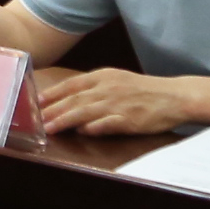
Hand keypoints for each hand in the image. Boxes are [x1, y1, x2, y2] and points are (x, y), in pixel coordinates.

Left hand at [31, 66, 195, 136]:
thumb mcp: (116, 81)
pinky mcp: (131, 119)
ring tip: (50, 129)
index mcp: (103, 77)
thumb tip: (70, 101)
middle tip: (35, 119)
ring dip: (66, 120)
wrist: (174, 96)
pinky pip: (110, 123)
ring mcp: (119, 104)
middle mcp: (108, 88)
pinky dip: (95, 127)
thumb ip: (93, 90)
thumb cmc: (143, 90)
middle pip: (74, 100)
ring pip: (86, 112)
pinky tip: (83, 131)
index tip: (36, 101)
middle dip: (53, 110)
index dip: (53, 94)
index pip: (72, 85)